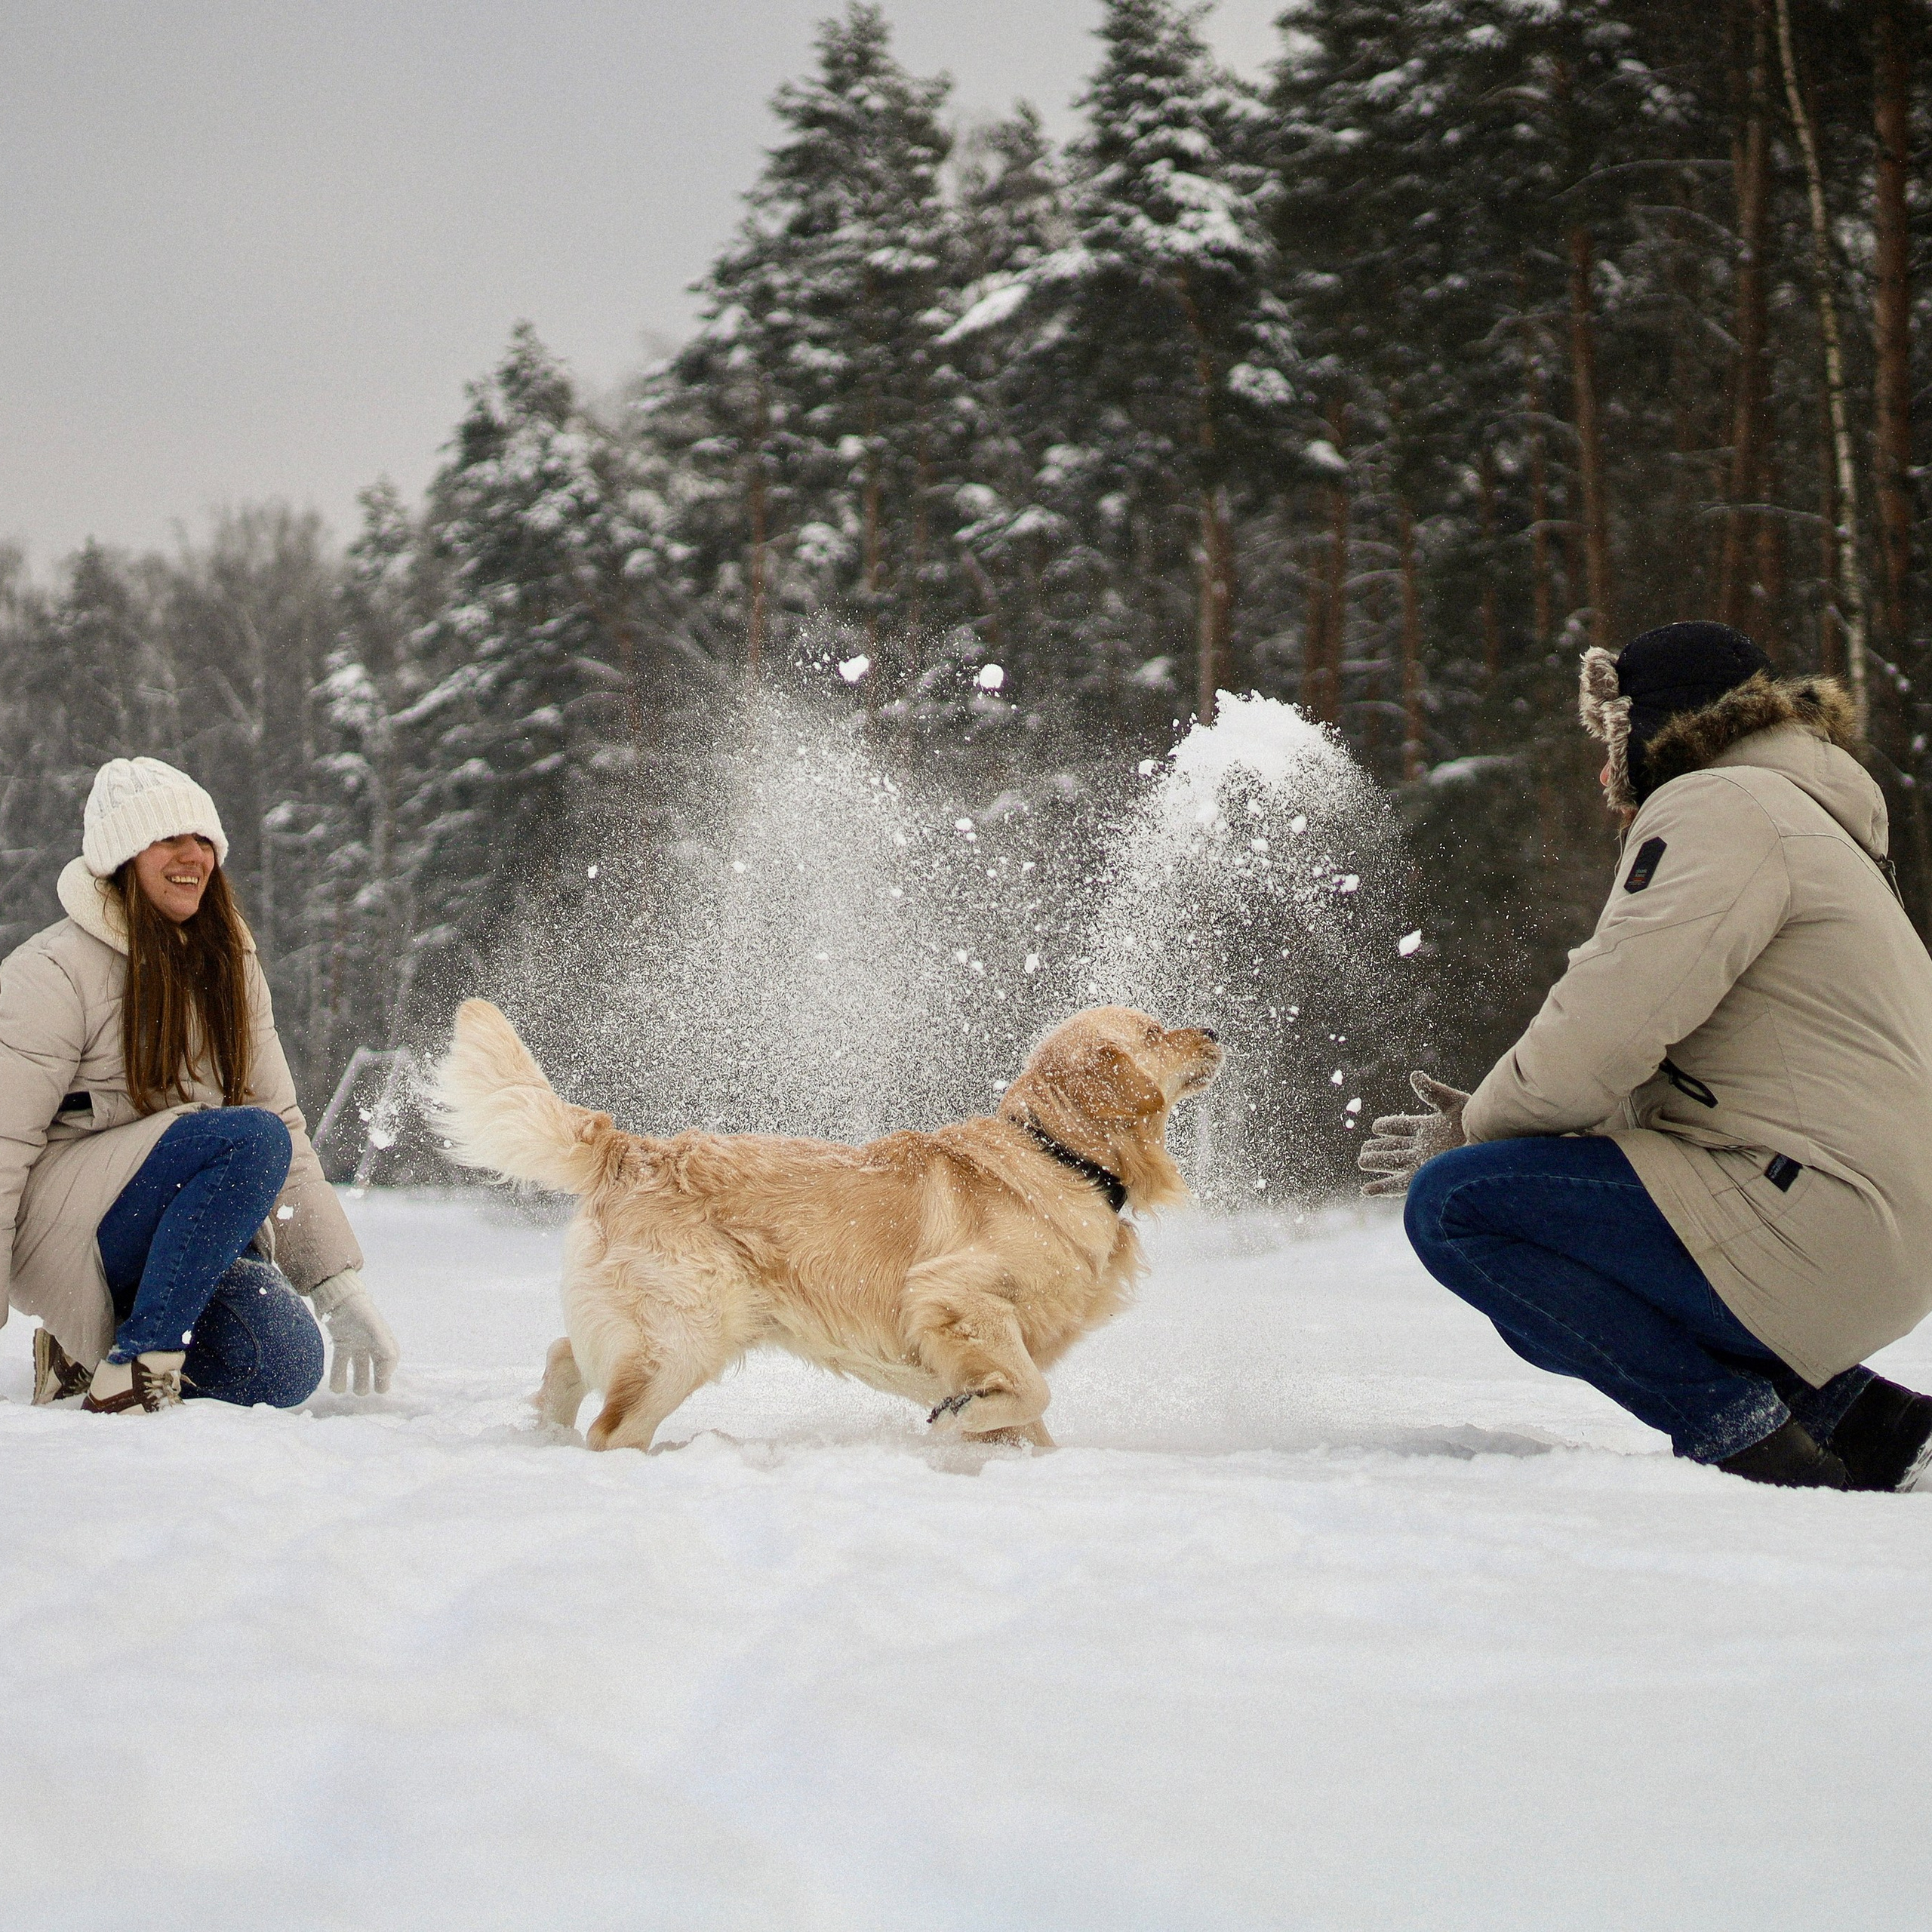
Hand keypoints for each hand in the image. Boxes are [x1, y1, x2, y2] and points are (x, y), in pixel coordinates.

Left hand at [308, 1269, 399, 1394]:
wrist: (338, 1298)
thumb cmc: (360, 1313)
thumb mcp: (376, 1331)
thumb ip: (385, 1350)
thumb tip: (386, 1373)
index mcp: (383, 1337)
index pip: (390, 1357)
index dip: (388, 1371)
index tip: (382, 1383)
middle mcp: (370, 1341)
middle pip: (376, 1364)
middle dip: (376, 1379)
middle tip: (374, 1392)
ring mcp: (355, 1343)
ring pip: (359, 1366)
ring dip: (358, 1380)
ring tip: (357, 1392)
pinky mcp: (341, 1343)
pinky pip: (341, 1363)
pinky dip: (339, 1376)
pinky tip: (336, 1388)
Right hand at [1357, 1073, 1469, 1197]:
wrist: (1490, 1147)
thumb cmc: (1478, 1122)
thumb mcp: (1453, 1103)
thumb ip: (1431, 1091)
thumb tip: (1414, 1075)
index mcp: (1430, 1127)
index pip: (1403, 1126)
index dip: (1389, 1126)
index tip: (1376, 1127)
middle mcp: (1424, 1146)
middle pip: (1395, 1146)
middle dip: (1378, 1148)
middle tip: (1363, 1150)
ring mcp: (1423, 1162)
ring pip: (1393, 1163)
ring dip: (1376, 1163)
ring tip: (1361, 1161)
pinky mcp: (1424, 1178)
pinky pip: (1398, 1184)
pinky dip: (1381, 1187)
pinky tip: (1366, 1189)